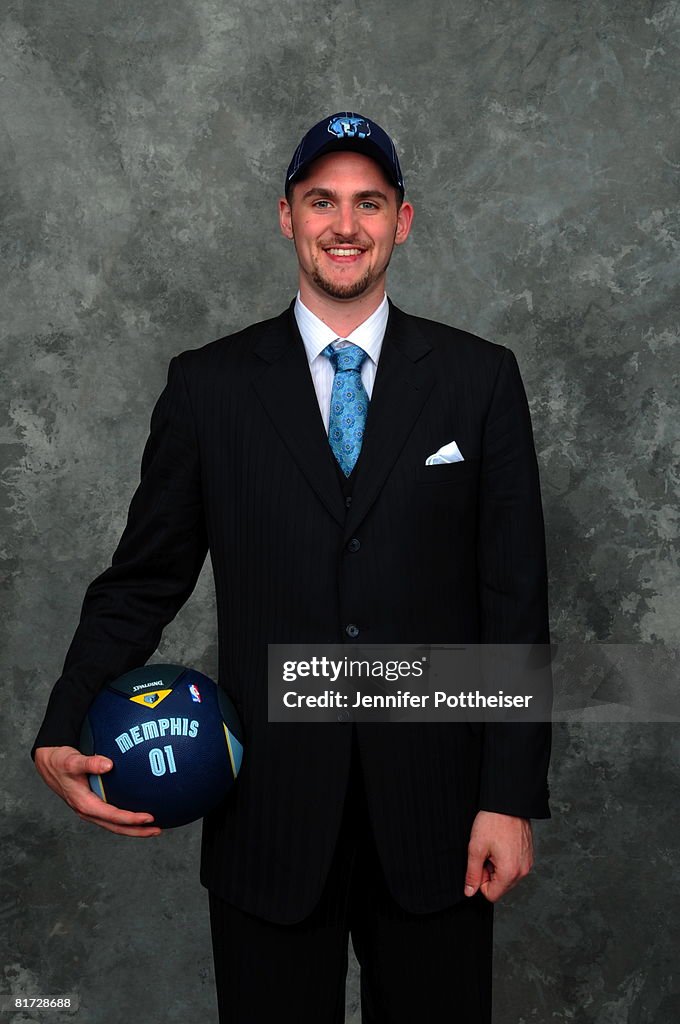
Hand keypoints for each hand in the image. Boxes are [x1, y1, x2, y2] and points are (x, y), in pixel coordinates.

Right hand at [34, 746, 160, 836]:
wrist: (50, 763)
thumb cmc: (61, 762)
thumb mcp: (73, 761)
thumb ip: (90, 763)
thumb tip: (109, 764)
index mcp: (85, 804)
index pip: (112, 816)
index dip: (131, 819)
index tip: (149, 817)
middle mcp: (89, 811)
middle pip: (116, 827)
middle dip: (137, 831)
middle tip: (157, 830)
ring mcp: (91, 809)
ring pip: (114, 824)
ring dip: (133, 827)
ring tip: (153, 827)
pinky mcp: (94, 804)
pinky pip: (112, 815)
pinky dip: (126, 818)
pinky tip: (138, 812)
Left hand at [464, 810, 532, 901]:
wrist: (508, 803)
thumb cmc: (493, 822)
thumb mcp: (476, 848)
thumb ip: (472, 874)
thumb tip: (469, 892)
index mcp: (509, 872)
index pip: (491, 895)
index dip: (480, 880)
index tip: (480, 862)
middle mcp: (522, 871)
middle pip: (500, 887)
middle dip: (489, 874)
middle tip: (486, 853)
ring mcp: (528, 863)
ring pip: (507, 877)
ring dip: (497, 866)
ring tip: (494, 847)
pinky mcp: (529, 856)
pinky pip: (514, 867)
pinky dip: (506, 860)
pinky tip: (502, 844)